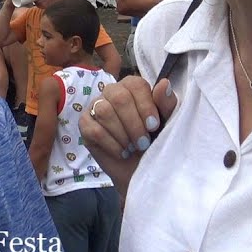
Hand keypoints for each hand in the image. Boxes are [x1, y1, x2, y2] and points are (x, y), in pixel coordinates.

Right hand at [80, 75, 177, 192]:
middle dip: (134, 124)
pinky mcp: (85, 125)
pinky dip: (111, 144)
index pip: (135, 85)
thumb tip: (164, 83)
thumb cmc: (154, 140)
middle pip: (119, 97)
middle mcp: (112, 91)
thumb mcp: (167, 122)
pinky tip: (121, 152)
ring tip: (132, 147)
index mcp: (132, 86)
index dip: (146, 106)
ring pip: (104, 112)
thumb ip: (166, 103)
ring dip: (122, 134)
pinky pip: (94, 130)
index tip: (154, 127)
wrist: (140, 168)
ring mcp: (95, 106)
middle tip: (143, 142)